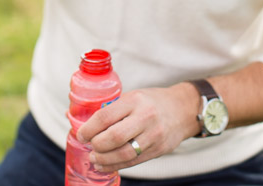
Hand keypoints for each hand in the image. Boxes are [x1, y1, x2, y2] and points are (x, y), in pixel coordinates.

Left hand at [77, 84, 198, 172]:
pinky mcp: (158, 150)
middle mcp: (145, 117)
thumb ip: (112, 108)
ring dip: (105, 159)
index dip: (89, 128)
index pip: (106, 116)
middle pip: (114, 137)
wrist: (182, 109)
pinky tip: (105, 165)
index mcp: (134, 100)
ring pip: (124, 154)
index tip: (81, 134)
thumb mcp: (132, 97)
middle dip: (97, 145)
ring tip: (94, 158)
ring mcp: (153, 135)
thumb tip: (79, 119)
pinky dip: (116, 166)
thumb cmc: (151, 101)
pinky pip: (134, 162)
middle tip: (89, 145)